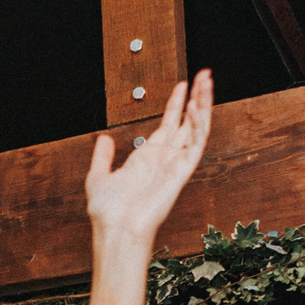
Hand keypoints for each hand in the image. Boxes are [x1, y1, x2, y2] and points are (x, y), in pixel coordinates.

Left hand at [84, 70, 212, 241]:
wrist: (115, 229)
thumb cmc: (108, 213)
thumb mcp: (98, 177)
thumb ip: (102, 157)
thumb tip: (103, 138)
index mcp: (147, 159)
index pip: (168, 125)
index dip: (176, 104)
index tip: (182, 85)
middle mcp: (164, 160)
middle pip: (187, 122)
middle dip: (197, 98)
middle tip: (204, 74)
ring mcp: (175, 165)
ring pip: (196, 128)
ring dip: (203, 104)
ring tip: (206, 80)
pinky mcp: (182, 172)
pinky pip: (196, 143)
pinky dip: (198, 124)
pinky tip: (197, 105)